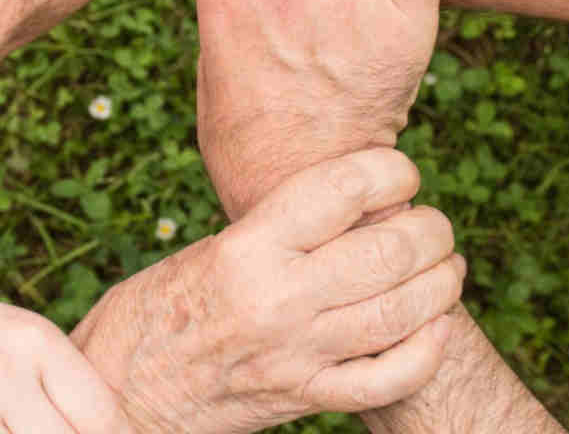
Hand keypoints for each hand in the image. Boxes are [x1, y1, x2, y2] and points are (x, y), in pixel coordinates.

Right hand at [72, 149, 463, 433]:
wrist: (121, 393)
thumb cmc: (153, 311)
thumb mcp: (206, 251)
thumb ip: (274, 232)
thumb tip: (348, 207)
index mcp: (245, 249)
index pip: (342, 190)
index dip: (390, 171)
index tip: (401, 171)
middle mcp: (276, 299)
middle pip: (388, 250)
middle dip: (431, 229)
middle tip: (434, 223)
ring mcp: (296, 355)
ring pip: (402, 312)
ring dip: (441, 283)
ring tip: (447, 266)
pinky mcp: (304, 398)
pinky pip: (389, 378)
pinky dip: (427, 350)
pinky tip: (434, 327)